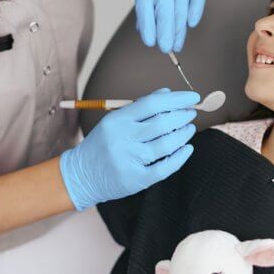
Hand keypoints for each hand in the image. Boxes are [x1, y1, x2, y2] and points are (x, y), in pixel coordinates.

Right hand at [59, 88, 199, 209]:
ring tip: (189, 128)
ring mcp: (129, 160)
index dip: (177, 99)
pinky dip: (180, 157)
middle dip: (182, 116)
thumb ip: (140, 107)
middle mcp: (122, 138)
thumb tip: (167, 93)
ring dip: (183, 134)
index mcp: (117, 120)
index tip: (192, 97)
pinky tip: (187, 149)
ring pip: (166, 144)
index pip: (152, 104)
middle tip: (191, 113)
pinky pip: (164, 168)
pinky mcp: (135, 179)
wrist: (81, 175)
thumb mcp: (114, 120)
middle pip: (162, 123)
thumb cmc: (103, 144)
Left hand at [134, 0, 207, 53]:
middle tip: (166, 48)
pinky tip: (190, 24)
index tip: (150, 42)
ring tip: (176, 43)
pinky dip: (195, 8)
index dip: (148, 22)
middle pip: (165, 1)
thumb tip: (149, 32)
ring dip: (179, 25)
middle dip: (166, 28)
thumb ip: (145, 4)